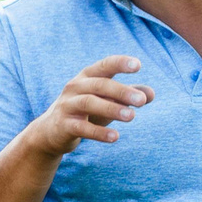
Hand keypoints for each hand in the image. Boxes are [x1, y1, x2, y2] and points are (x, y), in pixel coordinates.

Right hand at [27, 55, 150, 158]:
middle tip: (142, 101)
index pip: (104, 66)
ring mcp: (67, 105)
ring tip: (132, 116)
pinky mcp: (63, 125)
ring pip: (89, 103)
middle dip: (121, 92)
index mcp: (87, 77)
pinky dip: (98, 132)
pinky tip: (115, 137)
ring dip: (111, 109)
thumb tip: (151, 94)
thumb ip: (129, 95)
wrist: (50, 132)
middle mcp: (75, 87)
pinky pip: (81, 127)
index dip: (120, 64)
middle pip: (100, 85)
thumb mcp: (107, 100)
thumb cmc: (85, 111)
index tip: (138, 65)